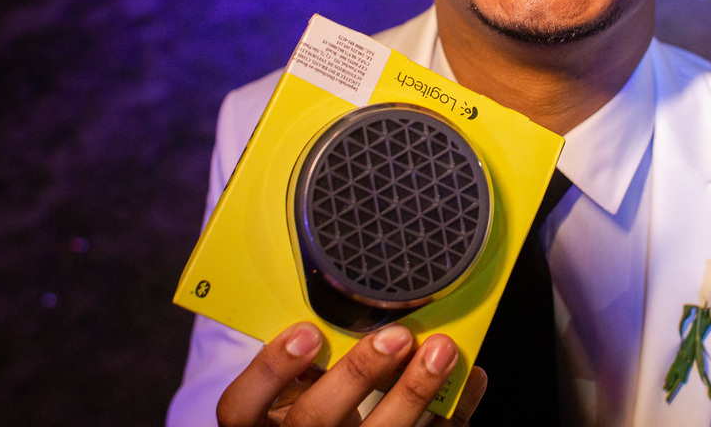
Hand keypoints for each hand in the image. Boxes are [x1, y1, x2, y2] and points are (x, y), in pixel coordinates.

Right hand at [217, 322, 486, 426]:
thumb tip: (319, 296)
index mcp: (261, 421)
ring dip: (413, 392)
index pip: (241, 405)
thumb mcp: (289, 385)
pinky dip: (454, 411)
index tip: (305, 332)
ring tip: (440, 349)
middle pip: (315, 419)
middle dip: (357, 374)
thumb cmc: (312, 406)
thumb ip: (298, 352)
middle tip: (395, 335)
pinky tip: (469, 377)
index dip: (270, 370)